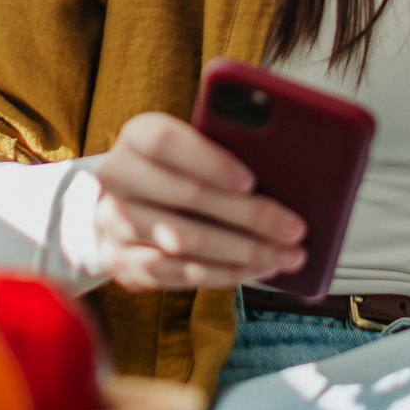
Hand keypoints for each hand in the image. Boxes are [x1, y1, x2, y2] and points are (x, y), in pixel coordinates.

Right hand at [91, 112, 307, 291]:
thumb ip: (224, 148)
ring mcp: (115, 223)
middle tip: (294, 228)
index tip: (251, 180)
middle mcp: (118, 177)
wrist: (124, 202)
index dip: (210, 161)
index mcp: (136, 136)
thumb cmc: (176, 168)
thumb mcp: (191, 146)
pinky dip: (225, 273)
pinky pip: (179, 274)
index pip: (166, 142)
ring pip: (186, 241)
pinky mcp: (122, 262)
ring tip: (286, 255)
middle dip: (250, 216)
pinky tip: (256, 269)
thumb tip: (284, 166)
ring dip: (245, 252)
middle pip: (188, 196)